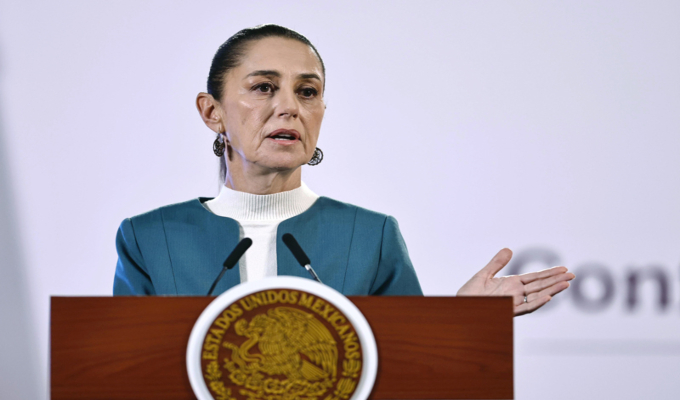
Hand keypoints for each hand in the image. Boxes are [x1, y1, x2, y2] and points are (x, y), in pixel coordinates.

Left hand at [457, 248, 574, 315]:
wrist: (460, 306)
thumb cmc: (469, 294)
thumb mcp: (483, 274)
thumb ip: (497, 263)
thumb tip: (509, 249)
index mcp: (511, 284)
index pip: (535, 278)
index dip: (549, 273)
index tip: (563, 269)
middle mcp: (515, 294)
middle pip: (540, 286)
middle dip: (556, 281)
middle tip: (572, 275)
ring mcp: (512, 303)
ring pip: (537, 297)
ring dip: (551, 291)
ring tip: (566, 284)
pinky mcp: (507, 310)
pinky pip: (525, 308)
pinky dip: (537, 303)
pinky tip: (548, 297)